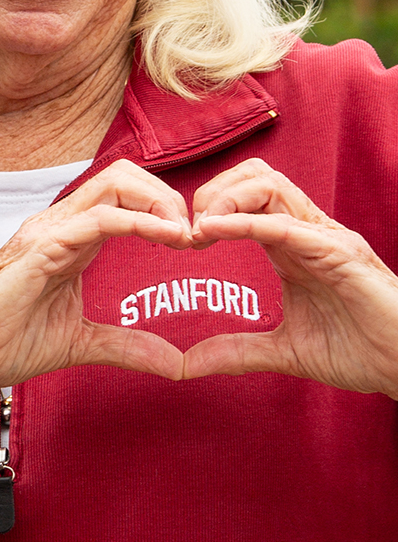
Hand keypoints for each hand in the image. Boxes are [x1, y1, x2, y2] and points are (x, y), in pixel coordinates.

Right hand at [0, 160, 190, 452]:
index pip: (124, 194)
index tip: (195, 243)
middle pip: (125, 174)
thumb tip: (176, 364)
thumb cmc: (1, 343)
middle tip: (197, 235)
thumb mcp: (79, 344)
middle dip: (169, 195)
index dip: (165, 208)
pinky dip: (141, 222)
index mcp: (70, 238)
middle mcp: (60, 224)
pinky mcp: (41, 247)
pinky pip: (100, 218)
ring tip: (187, 235)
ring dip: (161, 202)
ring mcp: (49, 230)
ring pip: (115, 182)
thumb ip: (126, 346)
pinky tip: (169, 240)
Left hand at [183, 159, 397, 397]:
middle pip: (256, 176)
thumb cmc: (360, 351)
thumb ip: (236, 351)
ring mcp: (325, 238)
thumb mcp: (284, 352)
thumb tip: (185, 365)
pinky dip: (246, 221)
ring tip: (200, 228)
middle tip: (188, 228)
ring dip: (226, 199)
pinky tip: (214, 230)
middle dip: (213, 191)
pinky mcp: (340, 254)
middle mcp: (308, 232)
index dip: (210, 206)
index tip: (182, 238)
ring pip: (270, 185)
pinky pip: (287, 224)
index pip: (248, 196)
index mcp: (293, 246)